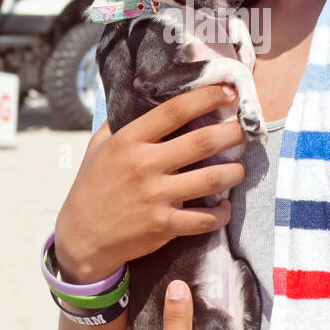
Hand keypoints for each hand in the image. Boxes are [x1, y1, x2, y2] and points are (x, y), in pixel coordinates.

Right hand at [55, 83, 248, 282]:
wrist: (81, 238)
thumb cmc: (92, 187)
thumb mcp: (98, 147)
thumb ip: (119, 121)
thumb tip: (137, 94)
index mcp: (129, 140)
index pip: (175, 110)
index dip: (207, 97)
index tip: (229, 91)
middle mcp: (145, 165)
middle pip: (203, 141)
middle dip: (234, 132)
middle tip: (248, 129)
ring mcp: (156, 196)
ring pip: (212, 179)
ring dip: (235, 172)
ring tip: (241, 168)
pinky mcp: (164, 225)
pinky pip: (206, 218)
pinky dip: (222, 213)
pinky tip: (225, 206)